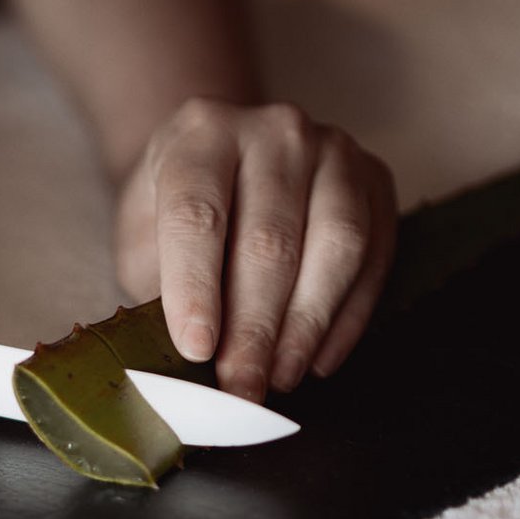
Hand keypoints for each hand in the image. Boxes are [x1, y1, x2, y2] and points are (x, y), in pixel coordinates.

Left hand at [114, 98, 395, 401]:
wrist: (228, 153)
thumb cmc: (178, 205)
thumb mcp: (144, 234)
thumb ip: (156, 283)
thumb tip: (180, 359)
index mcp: (201, 135)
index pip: (197, 216)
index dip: (196, 288)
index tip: (196, 351)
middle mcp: (274, 131)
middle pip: (270, 241)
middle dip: (254, 328)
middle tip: (241, 387)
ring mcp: (333, 150)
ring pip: (334, 247)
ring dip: (306, 326)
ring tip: (281, 378)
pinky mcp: (375, 178)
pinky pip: (373, 255)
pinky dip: (348, 317)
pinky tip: (318, 358)